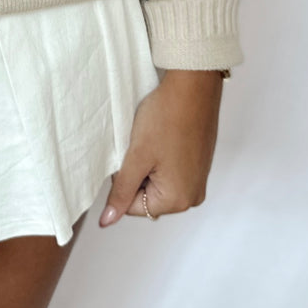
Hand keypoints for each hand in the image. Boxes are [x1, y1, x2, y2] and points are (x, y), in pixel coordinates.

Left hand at [99, 70, 223, 224]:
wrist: (193, 87)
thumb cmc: (166, 118)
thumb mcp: (136, 157)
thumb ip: (121, 192)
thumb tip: (107, 220)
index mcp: (178, 200)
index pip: (132, 207)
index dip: (123, 181)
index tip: (130, 157)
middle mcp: (193, 196)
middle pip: (147, 197)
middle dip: (137, 175)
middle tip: (143, 148)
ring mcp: (198, 181)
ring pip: (157, 183)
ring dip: (148, 166)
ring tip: (154, 142)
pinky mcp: (199, 166)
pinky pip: (171, 173)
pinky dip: (160, 159)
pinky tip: (163, 139)